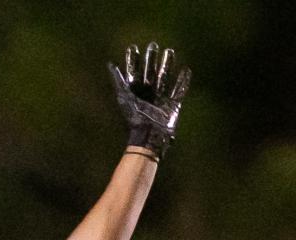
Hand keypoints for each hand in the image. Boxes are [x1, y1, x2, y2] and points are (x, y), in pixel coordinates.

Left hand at [108, 42, 190, 158]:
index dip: (133, 61)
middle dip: (151, 59)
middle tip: (153, 45)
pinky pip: (179, 91)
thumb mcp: (124, 98)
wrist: (148, 137)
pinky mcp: (173, 106)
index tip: (133, 48)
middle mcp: (149, 94)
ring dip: (167, 65)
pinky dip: (183, 82)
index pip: (134, 73)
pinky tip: (186, 70)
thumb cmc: (134, 119)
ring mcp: (161, 99)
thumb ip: (118, 81)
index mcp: (137, 92)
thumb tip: (109, 63)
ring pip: (165, 78)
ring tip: (170, 51)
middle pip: (150, 72)